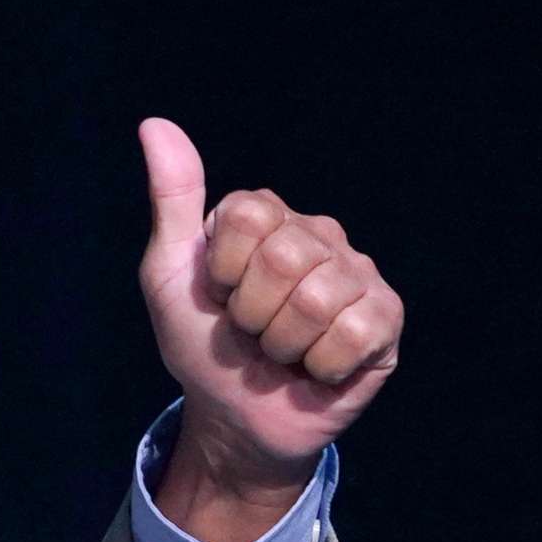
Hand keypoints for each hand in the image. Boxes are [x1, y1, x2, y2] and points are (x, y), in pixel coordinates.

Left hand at [136, 117, 402, 491]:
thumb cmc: (202, 345)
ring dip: (283, 345)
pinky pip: (356, 333)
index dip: (222, 273)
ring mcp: (359, 273)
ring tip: (281, 351)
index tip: (219, 297)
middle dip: (252, 315)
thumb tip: (154, 125)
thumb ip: (171, 200)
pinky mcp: (387, 318)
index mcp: (268, 215)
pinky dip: (322, 365)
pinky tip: (316, 365)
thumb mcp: (168, 276)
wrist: (234, 416)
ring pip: (318, 300)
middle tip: (251, 332)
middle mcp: (319, 233)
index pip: (248, 218)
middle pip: (284, 259)